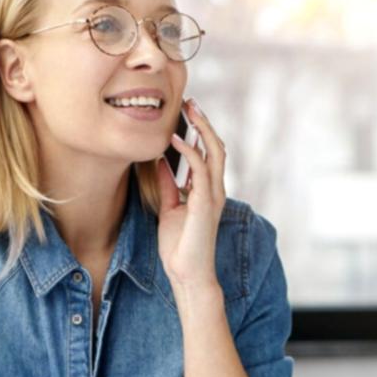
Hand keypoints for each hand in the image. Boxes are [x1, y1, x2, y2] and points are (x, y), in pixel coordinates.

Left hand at [157, 98, 227, 294]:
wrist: (187, 274)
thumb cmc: (180, 246)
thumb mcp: (169, 208)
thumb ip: (168, 185)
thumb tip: (160, 162)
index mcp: (207, 190)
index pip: (209, 153)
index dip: (200, 131)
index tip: (186, 112)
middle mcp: (214, 189)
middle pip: (216, 146)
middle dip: (203, 122)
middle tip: (189, 102)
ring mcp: (212, 195)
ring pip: (214, 152)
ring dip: (202, 129)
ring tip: (189, 111)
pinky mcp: (205, 203)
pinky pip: (200, 170)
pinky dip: (190, 152)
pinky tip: (176, 140)